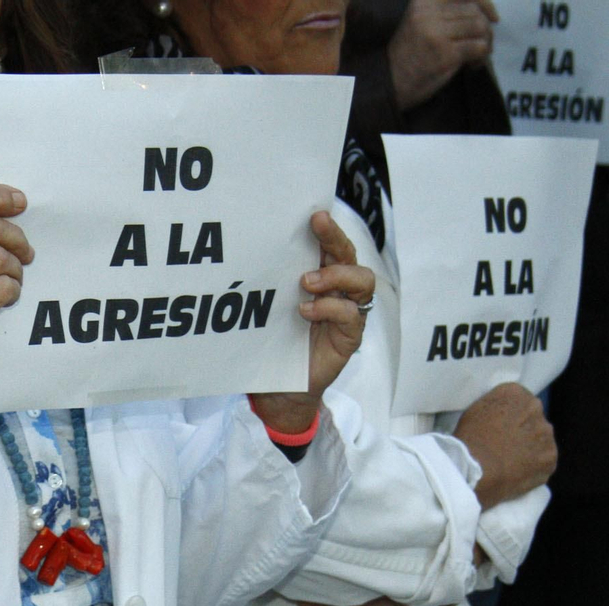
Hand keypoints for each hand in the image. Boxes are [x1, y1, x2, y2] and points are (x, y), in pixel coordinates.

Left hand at [249, 211, 375, 434]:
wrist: (278, 390)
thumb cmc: (271, 344)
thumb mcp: (266, 308)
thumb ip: (268, 282)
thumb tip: (247, 248)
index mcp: (320, 277)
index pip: (329, 245)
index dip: (327, 227)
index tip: (312, 213)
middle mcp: (338, 290)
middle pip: (348, 254)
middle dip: (335, 237)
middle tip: (317, 225)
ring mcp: (346, 312)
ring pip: (361, 280)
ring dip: (336, 274)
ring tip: (306, 282)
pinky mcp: (349, 336)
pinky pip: (351, 313)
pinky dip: (330, 308)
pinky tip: (306, 311)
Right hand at [388, 0, 499, 109]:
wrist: (387, 85)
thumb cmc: (405, 57)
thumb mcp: (420, 24)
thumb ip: (444, 15)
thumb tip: (483, 15)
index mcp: (424, 2)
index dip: (484, 4)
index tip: (494, 18)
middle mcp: (430, 13)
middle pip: (474, 12)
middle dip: (485, 30)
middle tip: (482, 46)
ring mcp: (438, 34)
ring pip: (480, 28)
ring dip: (485, 43)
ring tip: (476, 57)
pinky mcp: (446, 55)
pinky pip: (478, 48)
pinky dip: (482, 57)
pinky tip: (472, 66)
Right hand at [452, 381, 556, 507]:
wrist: (475, 468)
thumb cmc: (468, 439)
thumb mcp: (475, 410)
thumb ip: (495, 406)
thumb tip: (504, 415)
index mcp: (514, 393)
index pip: (518, 400)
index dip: (510, 416)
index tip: (500, 427)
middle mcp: (536, 408)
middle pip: (533, 418)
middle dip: (524, 429)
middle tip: (506, 445)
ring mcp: (546, 434)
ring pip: (541, 440)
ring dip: (531, 448)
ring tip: (511, 461)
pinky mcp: (551, 458)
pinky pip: (544, 462)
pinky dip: (535, 468)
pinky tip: (518, 473)